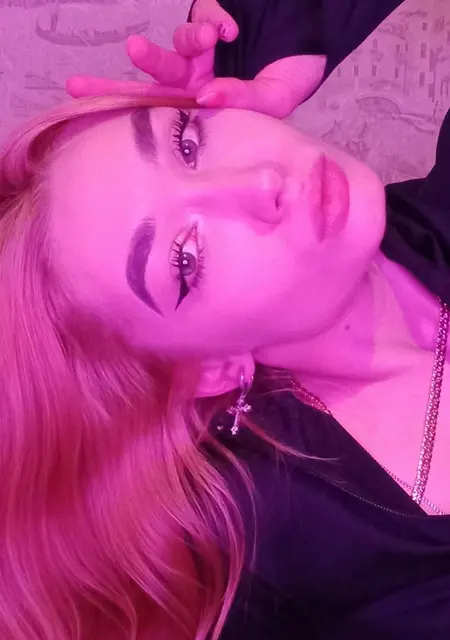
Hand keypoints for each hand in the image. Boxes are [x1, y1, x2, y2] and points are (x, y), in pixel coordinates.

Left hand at [66, 0, 325, 118]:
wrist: (312, 48)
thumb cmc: (293, 82)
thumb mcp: (273, 103)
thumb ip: (243, 100)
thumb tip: (206, 97)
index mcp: (204, 110)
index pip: (160, 116)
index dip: (124, 113)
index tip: (84, 109)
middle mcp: (196, 84)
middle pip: (151, 84)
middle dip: (120, 82)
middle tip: (92, 76)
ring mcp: (202, 54)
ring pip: (175, 46)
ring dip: (185, 40)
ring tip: (207, 40)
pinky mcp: (212, 20)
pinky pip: (202, 15)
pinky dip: (213, 20)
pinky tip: (230, 31)